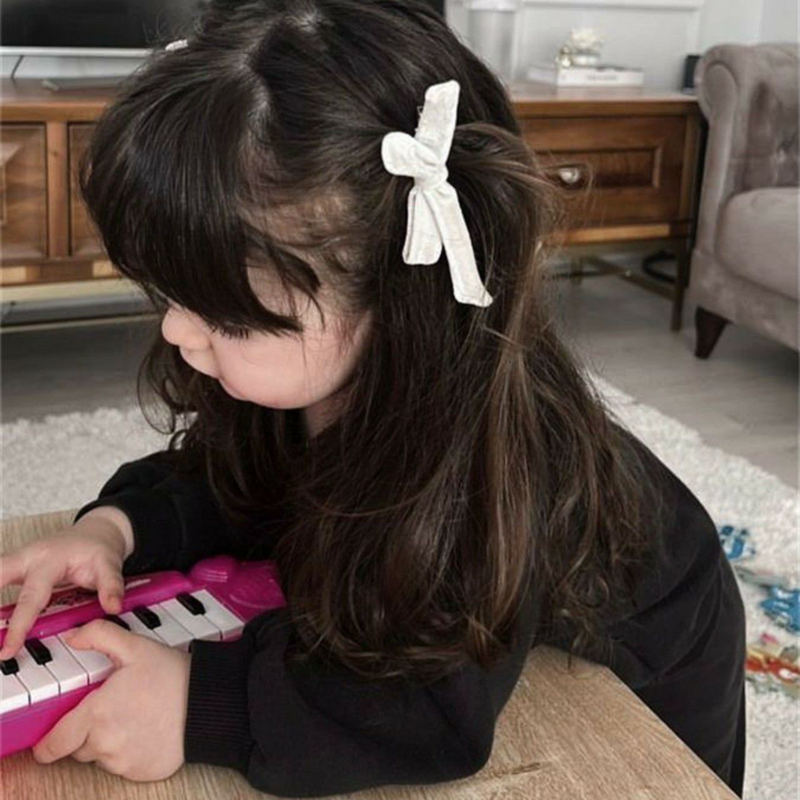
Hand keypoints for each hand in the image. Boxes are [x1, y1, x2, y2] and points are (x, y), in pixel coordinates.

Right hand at [0, 510, 130, 659]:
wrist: (95, 533)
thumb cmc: (97, 548)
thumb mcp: (109, 564)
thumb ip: (111, 585)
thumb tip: (113, 607)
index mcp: (49, 560)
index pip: (31, 598)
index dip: (19, 626)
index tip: (7, 650)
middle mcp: (28, 558)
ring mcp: (18, 562)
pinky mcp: (15, 569)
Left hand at [32, 619, 190, 780]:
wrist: (209, 704)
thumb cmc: (174, 676)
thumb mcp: (136, 647)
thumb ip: (100, 636)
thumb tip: (73, 638)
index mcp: (97, 715)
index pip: (53, 744)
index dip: (47, 743)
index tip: (47, 741)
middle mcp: (106, 744)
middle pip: (78, 748)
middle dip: (86, 732)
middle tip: (110, 710)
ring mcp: (123, 762)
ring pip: (101, 757)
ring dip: (108, 742)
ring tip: (133, 717)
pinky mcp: (141, 773)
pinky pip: (124, 766)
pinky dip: (129, 752)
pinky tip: (146, 731)